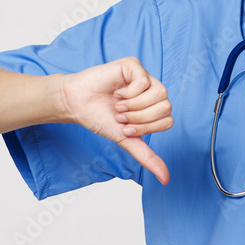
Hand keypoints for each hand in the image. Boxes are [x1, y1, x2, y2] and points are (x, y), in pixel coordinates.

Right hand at [59, 56, 172, 184]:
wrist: (76, 105)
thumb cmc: (100, 118)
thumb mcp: (126, 140)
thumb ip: (147, 156)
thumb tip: (166, 179)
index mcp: (154, 107)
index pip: (167, 120)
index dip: (146, 128)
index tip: (126, 128)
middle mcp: (153, 90)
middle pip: (165, 107)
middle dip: (140, 118)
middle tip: (121, 116)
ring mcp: (145, 77)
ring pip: (160, 94)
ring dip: (135, 106)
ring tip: (118, 106)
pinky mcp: (134, 65)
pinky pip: (144, 81)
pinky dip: (128, 93)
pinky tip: (116, 93)